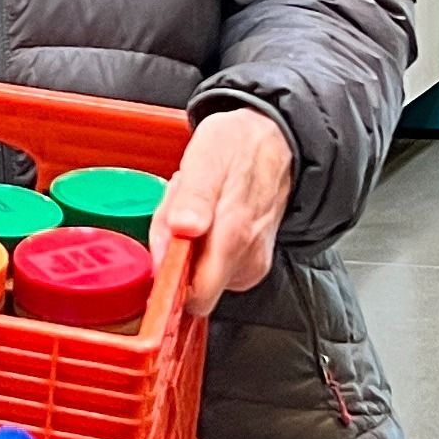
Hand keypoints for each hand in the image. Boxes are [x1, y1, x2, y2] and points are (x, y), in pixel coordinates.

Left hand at [153, 107, 294, 318]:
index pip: (196, 295)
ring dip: (190, 249)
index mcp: (233, 234)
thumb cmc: (237, 147)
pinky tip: (211, 220)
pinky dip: (205, 248)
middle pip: (193, 287)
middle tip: (180, 219)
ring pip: (201, 277)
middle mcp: (247, 256)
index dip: (169, 282)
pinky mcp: (253, 264)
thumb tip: (182, 230)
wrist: (276, 143)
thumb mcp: (205, 158)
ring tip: (199, 212)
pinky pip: (215, 268)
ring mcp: (252, 263)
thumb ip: (192, 199)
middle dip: (177, 258)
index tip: (162, 253)